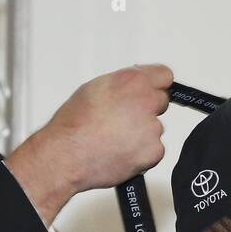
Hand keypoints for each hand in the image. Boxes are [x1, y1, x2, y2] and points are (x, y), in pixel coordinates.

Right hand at [6, 64, 171, 224]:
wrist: (66, 156)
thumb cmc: (73, 125)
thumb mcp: (94, 88)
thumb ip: (122, 84)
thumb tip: (132, 86)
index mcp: (133, 81)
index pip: (164, 76)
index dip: (156, 85)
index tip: (151, 91)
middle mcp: (146, 102)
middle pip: (161, 102)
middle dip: (147, 110)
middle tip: (124, 120)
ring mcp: (152, 128)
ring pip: (155, 128)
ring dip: (142, 134)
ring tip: (115, 139)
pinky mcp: (153, 151)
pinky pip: (154, 151)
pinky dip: (141, 154)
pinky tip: (120, 152)